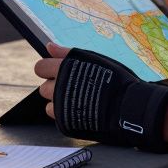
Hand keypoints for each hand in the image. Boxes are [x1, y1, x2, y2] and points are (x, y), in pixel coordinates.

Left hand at [34, 42, 167, 152]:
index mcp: (63, 68)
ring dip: (60, 103)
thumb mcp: (93, 59)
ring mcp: (60, 106)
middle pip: (44, 87)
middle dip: (56, 88)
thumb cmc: (115, 80)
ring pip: (49, 104)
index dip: (49, 70)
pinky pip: (57, 117)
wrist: (128, 107)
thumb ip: (67, 53)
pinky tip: (82, 111)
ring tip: (80, 101)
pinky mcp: (64, 122)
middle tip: (75, 89)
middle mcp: (58, 86)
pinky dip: (66, 115)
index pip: (40, 67)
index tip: (60, 73)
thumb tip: (48, 46)